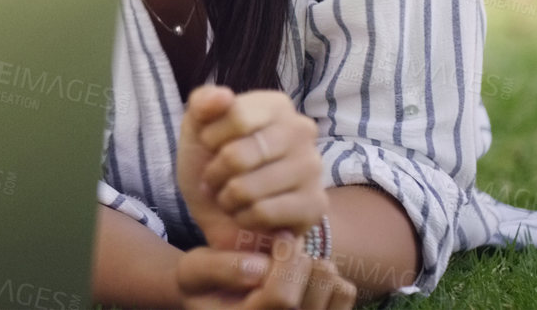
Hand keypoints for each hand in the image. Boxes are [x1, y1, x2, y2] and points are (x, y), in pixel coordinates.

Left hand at [178, 86, 326, 249]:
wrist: (226, 210)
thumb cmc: (213, 162)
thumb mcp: (196, 129)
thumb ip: (202, 104)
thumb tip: (222, 96)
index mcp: (276, 105)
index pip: (236, 116)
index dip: (210, 138)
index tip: (210, 145)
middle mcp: (302, 131)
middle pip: (237, 156)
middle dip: (215, 173)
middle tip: (216, 177)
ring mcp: (313, 167)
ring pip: (246, 188)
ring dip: (227, 199)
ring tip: (232, 196)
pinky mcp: (315, 204)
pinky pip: (263, 213)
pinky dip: (245, 218)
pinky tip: (249, 213)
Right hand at [178, 233, 356, 309]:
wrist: (214, 301)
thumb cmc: (204, 283)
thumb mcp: (192, 271)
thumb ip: (218, 269)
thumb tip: (259, 267)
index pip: (282, 299)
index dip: (285, 260)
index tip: (281, 235)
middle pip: (311, 296)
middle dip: (298, 259)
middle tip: (283, 247)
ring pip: (331, 288)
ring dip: (314, 266)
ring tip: (293, 263)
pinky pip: (344, 293)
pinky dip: (330, 278)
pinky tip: (306, 277)